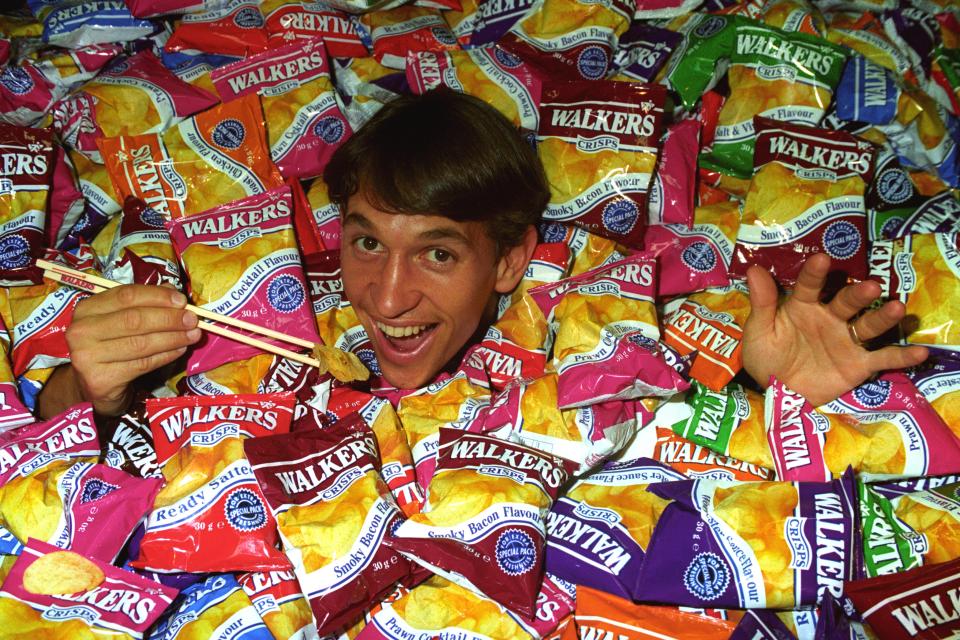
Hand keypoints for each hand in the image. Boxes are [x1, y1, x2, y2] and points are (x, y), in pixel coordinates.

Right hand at [63, 285, 200, 415]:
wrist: (93, 385)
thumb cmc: (111, 347)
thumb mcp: (121, 321)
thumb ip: (143, 304)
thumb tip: (173, 291)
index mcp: (87, 309)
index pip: (126, 295)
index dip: (157, 296)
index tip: (182, 300)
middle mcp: (82, 331)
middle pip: (134, 319)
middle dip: (169, 318)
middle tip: (193, 320)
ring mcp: (87, 356)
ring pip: (141, 343)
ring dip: (173, 338)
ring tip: (193, 335)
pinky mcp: (100, 379)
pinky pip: (143, 364)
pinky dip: (166, 356)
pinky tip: (180, 350)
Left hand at [742, 253, 928, 406]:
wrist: (778, 394)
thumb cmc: (767, 358)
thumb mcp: (759, 332)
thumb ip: (762, 303)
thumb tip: (753, 270)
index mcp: (803, 307)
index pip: (809, 286)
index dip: (815, 273)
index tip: (821, 258)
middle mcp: (829, 318)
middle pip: (846, 302)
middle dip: (858, 294)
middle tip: (870, 286)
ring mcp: (846, 340)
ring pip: (867, 325)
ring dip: (882, 317)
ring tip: (896, 307)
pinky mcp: (858, 364)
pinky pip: (882, 359)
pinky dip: (901, 356)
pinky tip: (919, 352)